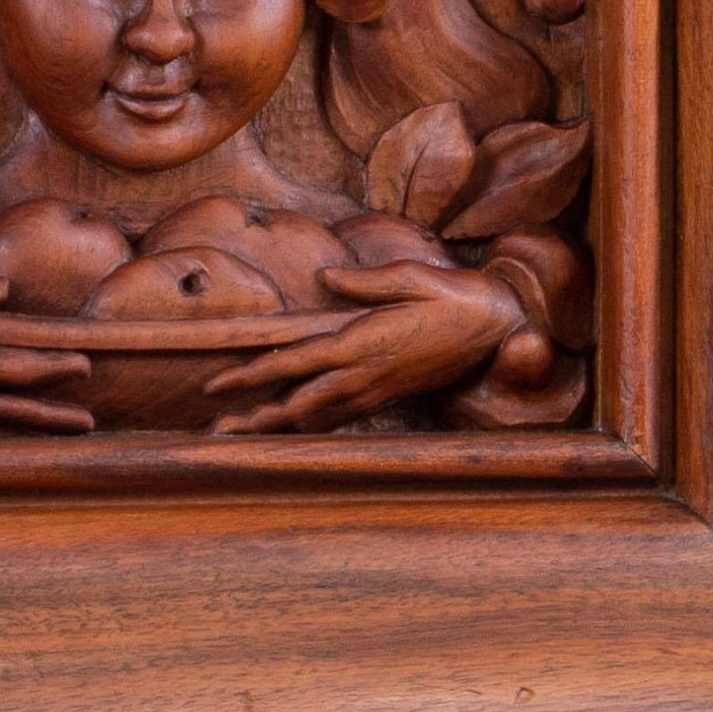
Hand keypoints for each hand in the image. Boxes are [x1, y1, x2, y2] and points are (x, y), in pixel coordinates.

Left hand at [205, 256, 534, 434]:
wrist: (497, 326)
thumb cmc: (453, 295)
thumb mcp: (411, 276)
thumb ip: (365, 282)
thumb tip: (326, 276)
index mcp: (364, 341)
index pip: (296, 361)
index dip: (254, 374)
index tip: (218, 384)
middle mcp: (366, 372)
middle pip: (298, 403)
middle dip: (255, 416)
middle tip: (216, 428)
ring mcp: (377, 388)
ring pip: (318, 416)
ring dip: (277, 427)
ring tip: (241, 435)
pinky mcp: (388, 394)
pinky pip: (342, 417)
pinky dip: (311, 427)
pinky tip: (293, 430)